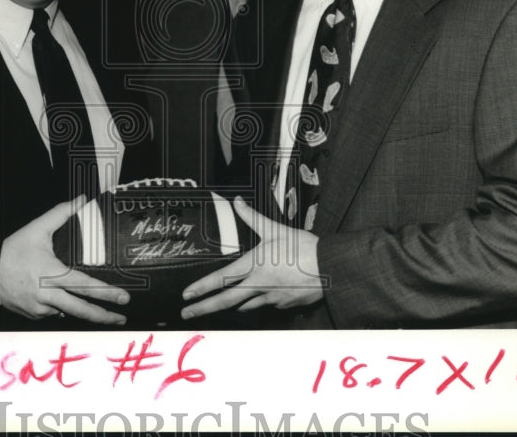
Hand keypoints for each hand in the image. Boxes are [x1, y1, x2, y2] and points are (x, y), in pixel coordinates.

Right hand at [0, 196, 128, 324]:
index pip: (85, 286)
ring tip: (103, 315)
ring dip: (84, 313)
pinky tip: (63, 301)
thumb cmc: (11, 252)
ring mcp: (40, 309)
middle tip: (122, 317)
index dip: (106, 293)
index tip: (124, 298)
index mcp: (52, 274)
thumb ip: (60, 213)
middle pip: (81, 310)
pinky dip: (61, 308)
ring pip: (68, 314)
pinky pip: (53, 314)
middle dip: (104, 316)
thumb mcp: (36, 229)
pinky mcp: (33, 315)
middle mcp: (48, 295)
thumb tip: (82, 199)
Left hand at [180, 197, 323, 318]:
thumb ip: (252, 217)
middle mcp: (258, 285)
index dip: (201, 287)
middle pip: (225, 301)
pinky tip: (260, 296)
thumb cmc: (303, 247)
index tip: (186, 295)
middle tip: (186, 314)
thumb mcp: (275, 229)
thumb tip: (236, 201)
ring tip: (219, 307)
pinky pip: (266, 305)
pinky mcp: (283, 305)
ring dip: (231, 306)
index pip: (221, 279)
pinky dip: (259, 301)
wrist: (330, 268)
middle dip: (204, 308)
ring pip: (245, 305)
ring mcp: (271, 298)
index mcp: (253, 266)